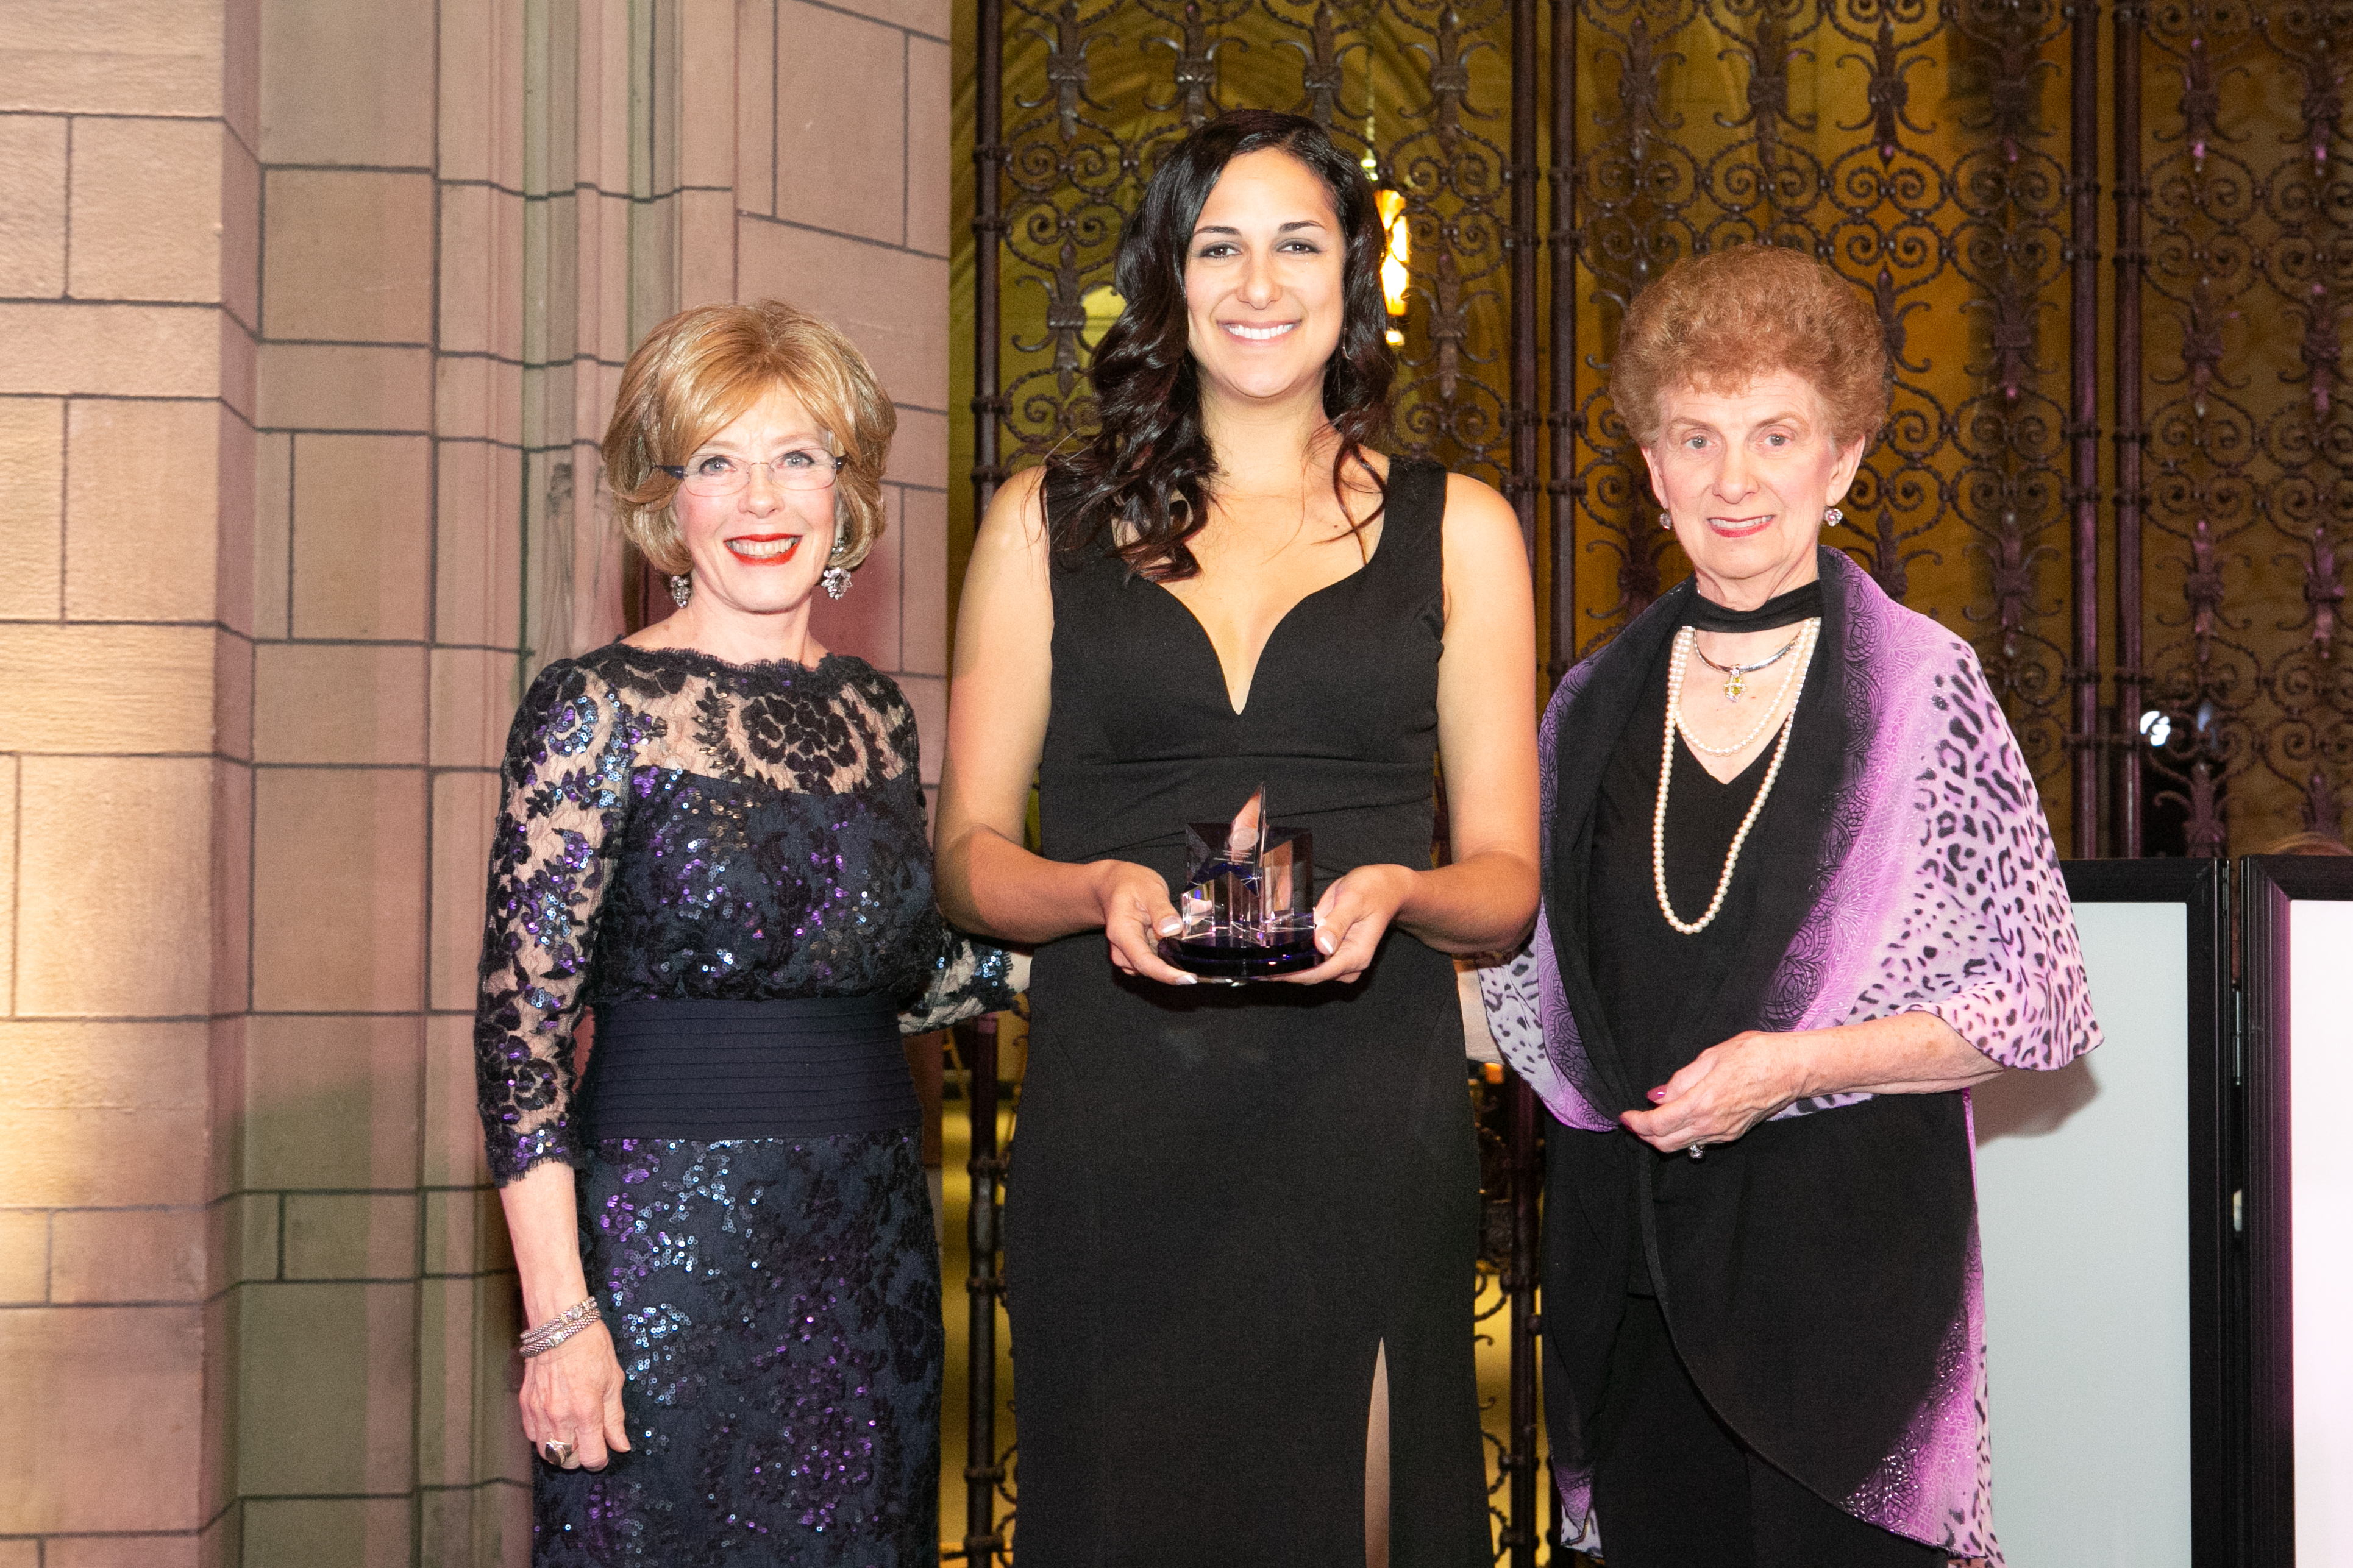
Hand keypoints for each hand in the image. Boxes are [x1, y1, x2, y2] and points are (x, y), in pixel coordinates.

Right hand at [519, 1321, 630, 1470]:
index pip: (591, 1457)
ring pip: (546, 1452)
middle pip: (567, 1461)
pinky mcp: (525, 1405)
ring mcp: (539, 1411)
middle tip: (588, 1441)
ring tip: (571, 1433)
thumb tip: (620, 1445)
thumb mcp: (614, 1381)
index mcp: (587, 1410)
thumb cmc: (591, 1347)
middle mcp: (560, 1416)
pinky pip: (531, 1436)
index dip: (600, 1460)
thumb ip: (615, 1418)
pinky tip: (554, 1423)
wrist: (560, 1325)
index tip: (604, 1452)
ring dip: (560, 1449)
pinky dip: (543, 1436)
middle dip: (580, 1457)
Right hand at [1094, 860, 1197, 985]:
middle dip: (1173, 966)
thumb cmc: (1130, 884)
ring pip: (1152, 967)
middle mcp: (1120, 948)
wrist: (1113, 885)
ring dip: (1168, 958)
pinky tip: (1168, 938)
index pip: (1144, 961)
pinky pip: (1152, 962)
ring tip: (1176, 934)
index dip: (1166, 974)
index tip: (1188, 978)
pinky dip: (1164, 955)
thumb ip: (1161, 909)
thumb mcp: (1150, 888)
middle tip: (1193, 951)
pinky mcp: (1133, 955)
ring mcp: (1125, 954)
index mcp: (1122, 932)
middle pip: (1149, 968)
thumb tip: (1172, 929)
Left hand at [1275, 864, 1414, 985]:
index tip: (1271, 971)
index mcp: (1356, 954)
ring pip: (1313, 970)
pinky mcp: (1338, 951)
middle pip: (1314, 975)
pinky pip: (1316, 960)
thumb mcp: (1352, 900)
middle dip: (1289, 972)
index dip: (1294, 974)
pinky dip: (1300, 956)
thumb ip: (1336, 923)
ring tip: (1267, 956)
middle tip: (1261, 962)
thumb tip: (1321, 946)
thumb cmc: (1372, 890)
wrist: (1387, 887)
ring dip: (1293, 965)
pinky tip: (1284, 947)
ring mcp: (1345, 959)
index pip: (1320, 973)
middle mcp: (1351, 962)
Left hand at [1619, 1029, 1806, 1153]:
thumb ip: (1681, 1080)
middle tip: (1634, 1120)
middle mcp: (1712, 1125)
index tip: (1625, 1116)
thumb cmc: (1755, 1055)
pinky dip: (1683, 1134)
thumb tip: (1657, 1096)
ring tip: (1653, 1118)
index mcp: (1702, 1103)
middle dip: (1645, 1134)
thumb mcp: (1710, 1057)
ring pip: (1683, 1145)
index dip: (1636, 1123)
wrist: (1793, 1069)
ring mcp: (1724, 1133)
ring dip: (1663, 1136)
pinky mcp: (1733, 1133)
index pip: (1657, 1124)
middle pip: (1665, 1143)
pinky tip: (1680, 1117)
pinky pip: (1700, 1140)